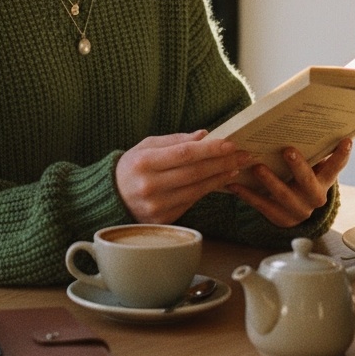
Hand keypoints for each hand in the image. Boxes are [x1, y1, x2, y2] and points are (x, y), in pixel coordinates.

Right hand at [115, 130, 253, 224]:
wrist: (111, 198)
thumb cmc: (132, 167)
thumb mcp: (146, 146)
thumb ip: (175, 140)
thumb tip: (204, 136)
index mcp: (145, 163)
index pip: (184, 154)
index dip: (210, 149)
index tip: (230, 143)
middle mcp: (151, 186)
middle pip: (195, 173)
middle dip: (222, 162)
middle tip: (242, 155)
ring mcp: (157, 206)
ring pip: (197, 189)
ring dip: (220, 177)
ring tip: (235, 167)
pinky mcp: (164, 220)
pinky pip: (192, 202)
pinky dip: (208, 190)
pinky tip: (220, 180)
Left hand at [227, 139, 351, 227]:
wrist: (290, 210)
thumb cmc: (296, 176)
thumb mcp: (306, 165)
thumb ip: (307, 148)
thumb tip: (296, 117)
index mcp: (323, 181)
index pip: (335, 167)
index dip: (341, 155)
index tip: (345, 139)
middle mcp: (314, 197)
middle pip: (308, 183)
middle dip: (299, 167)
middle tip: (288, 150)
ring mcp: (298, 211)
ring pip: (284, 197)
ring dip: (270, 181)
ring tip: (257, 167)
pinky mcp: (280, 219)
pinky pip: (263, 206)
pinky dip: (248, 195)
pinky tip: (234, 184)